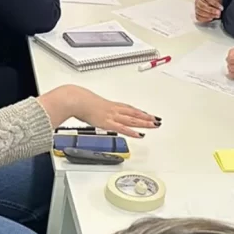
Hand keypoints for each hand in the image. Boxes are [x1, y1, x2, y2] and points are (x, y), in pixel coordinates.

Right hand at [39, 85, 158, 138]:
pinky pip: (123, 128)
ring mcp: (112, 116)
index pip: (129, 109)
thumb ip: (95, 109)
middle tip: (157, 120)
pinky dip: (132, 131)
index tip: (148, 114)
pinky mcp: (108, 123)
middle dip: (147, 117)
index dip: (140, 112)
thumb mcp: (90, 104)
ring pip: (132, 120)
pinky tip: (140, 135)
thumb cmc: (80, 101)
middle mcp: (115, 110)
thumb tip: (93, 111)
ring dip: (144, 123)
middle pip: (134, 113)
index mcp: (111, 105)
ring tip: (155, 125)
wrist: (75, 99)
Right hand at [195, 0, 222, 22]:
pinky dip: (204, 19)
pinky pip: (198, 17)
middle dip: (211, 10)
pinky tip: (210, 18)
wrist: (212, 4)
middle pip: (202, 6)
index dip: (214, 3)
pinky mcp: (197, 14)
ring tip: (216, 16)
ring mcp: (196, 8)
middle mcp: (197, 1)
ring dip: (209, 15)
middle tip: (219, 13)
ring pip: (200, 12)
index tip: (221, 7)